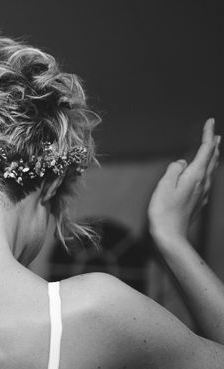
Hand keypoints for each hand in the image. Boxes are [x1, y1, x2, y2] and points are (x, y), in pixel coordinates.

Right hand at [148, 118, 219, 245]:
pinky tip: (203, 173)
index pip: (205, 149)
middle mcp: (203, 183)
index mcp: (195, 175)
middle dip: (213, 145)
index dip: (207, 134)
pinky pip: (206, 180)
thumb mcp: (164, 186)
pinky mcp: (199, 202)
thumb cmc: (163, 211)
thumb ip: (174, 169)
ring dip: (212, 157)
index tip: (210, 121)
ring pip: (211, 169)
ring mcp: (202, 193)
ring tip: (213, 150)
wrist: (170, 236)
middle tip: (214, 134)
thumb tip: (182, 163)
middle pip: (212, 159)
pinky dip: (207, 170)